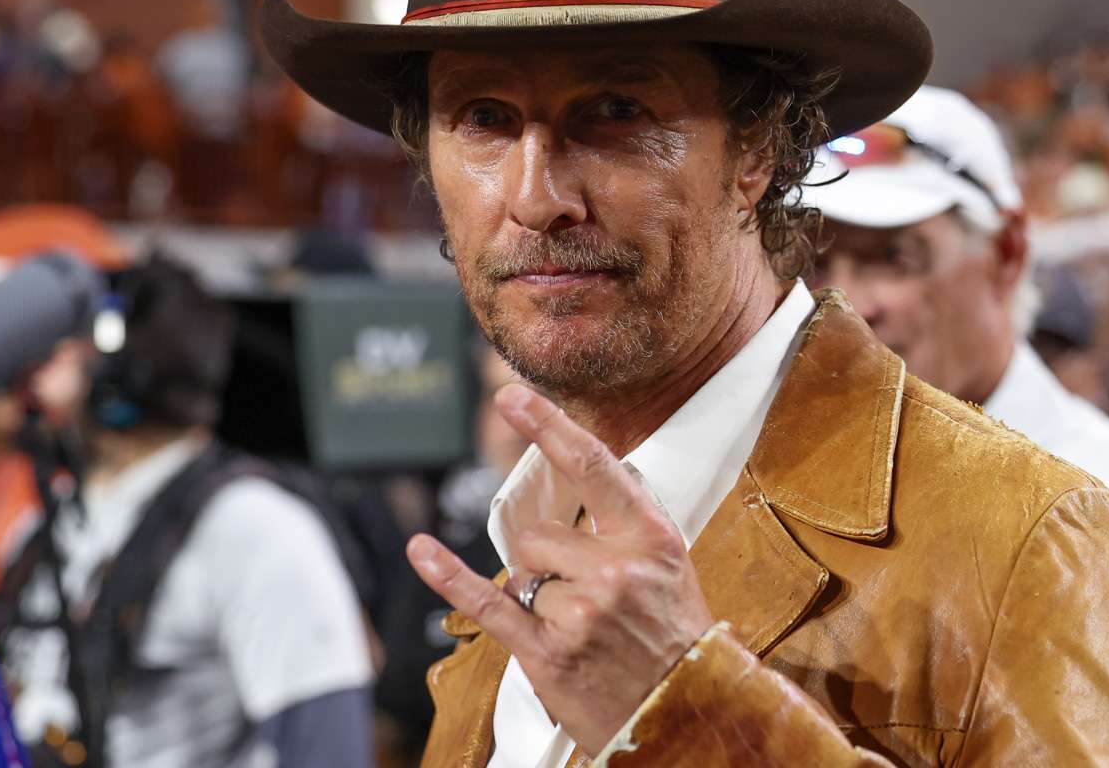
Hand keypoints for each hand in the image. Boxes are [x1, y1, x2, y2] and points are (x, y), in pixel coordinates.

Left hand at [406, 383, 713, 755]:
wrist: (687, 711)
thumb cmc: (673, 633)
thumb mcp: (667, 563)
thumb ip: (624, 520)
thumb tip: (576, 472)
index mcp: (650, 537)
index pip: (592, 466)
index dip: (549, 427)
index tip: (512, 397)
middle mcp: (616, 570)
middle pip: (540, 534)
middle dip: (548, 560)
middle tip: (586, 596)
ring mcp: (581, 613)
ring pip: (523, 572)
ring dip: (537, 594)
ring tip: (579, 625)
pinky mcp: (548, 652)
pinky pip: (487, 603)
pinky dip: (448, 577)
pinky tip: (422, 550)